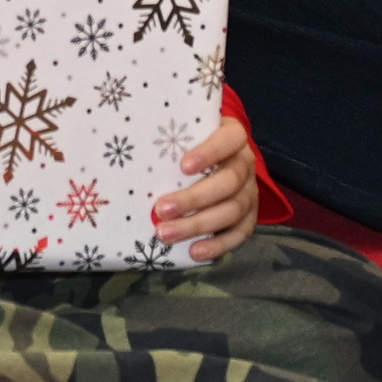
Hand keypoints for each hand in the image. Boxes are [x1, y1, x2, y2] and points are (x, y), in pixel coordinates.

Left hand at [154, 110, 266, 254]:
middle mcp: (245, 163)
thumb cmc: (194, 142)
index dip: (209, 153)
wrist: (222, 157)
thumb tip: (130, 135)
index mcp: (233, 137)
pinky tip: (195, 251)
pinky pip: (240, 233)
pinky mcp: (250, 216)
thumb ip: (169, 131)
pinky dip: (218, 245)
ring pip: (232, 210)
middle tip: (160, 209)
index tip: (182, 166)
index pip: (228, 141)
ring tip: (166, 234)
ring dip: (198, 225)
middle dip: (194, 198)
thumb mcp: (188, 130)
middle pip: (228, 182)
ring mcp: (250, 191)